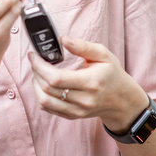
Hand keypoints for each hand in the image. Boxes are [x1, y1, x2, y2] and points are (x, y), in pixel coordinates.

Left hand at [28, 37, 146, 129]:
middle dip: (36, 72)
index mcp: (90, 82)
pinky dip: (41, 95)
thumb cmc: (112, 74)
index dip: (39, 66)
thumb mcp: (103, 55)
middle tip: (36, 61)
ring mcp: (77, 110)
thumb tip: (63, 39)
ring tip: (39, 73)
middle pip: (47, 89)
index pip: (55, 78)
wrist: (121, 100)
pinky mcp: (72, 116)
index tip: (34, 55)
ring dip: (36, 85)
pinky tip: (44, 85)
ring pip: (44, 101)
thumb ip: (83, 46)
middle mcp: (83, 99)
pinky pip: (48, 108)